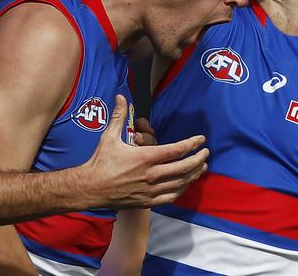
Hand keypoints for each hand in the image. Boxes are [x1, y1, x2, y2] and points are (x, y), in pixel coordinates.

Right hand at [81, 95, 208, 208]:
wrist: (91, 188)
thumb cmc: (100, 162)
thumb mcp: (109, 136)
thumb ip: (119, 116)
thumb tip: (122, 97)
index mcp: (145, 157)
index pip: (177, 150)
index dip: (192, 144)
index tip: (201, 139)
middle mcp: (152, 174)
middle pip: (185, 167)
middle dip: (199, 159)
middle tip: (206, 152)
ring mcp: (151, 190)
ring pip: (181, 183)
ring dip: (194, 174)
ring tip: (202, 167)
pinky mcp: (148, 201)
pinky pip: (171, 196)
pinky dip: (182, 189)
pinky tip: (186, 184)